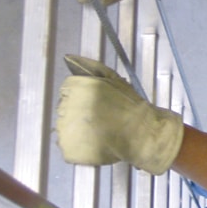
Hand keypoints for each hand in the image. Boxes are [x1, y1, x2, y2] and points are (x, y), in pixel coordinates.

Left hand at [55, 55, 183, 174]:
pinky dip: (78, 147)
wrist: (141, 134)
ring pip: (65, 128)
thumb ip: (91, 67)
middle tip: (100, 119)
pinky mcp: (68, 149)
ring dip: (77, 130)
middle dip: (79, 113)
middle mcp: (67, 108)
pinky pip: (68, 147)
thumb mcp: (114, 79)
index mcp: (77, 88)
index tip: (96, 104)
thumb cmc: (131, 107)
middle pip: (65, 109)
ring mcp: (65, 130)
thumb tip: (70, 58)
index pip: (67, 90)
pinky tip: (94, 144)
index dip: (82, 97)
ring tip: (98, 132)